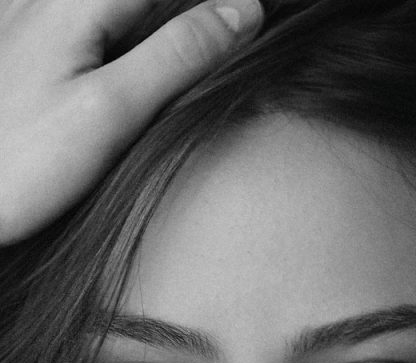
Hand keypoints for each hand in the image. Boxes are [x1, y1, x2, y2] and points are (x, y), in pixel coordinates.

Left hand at [0, 0, 262, 244]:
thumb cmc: (22, 162)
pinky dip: (121, 36)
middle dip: (191, 15)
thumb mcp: (112, 111)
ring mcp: (29, 20)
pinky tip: (133, 67)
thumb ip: (177, 57)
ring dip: (159, 25)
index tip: (259, 21)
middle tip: (241, 33)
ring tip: (198, 49)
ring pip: (114, 10)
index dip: (221, 5)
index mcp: (78, 3)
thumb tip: (243, 12)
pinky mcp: (20, 48)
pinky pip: (85, 24)